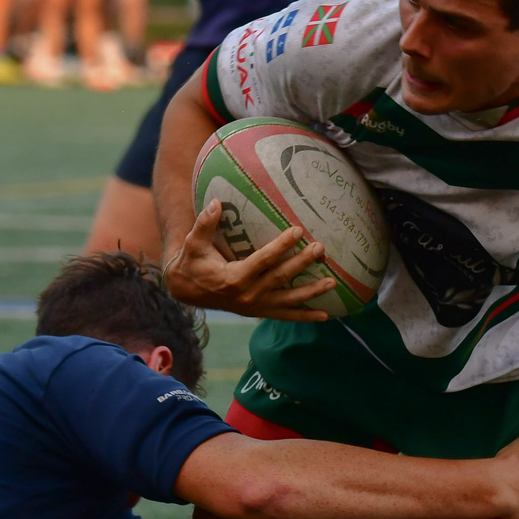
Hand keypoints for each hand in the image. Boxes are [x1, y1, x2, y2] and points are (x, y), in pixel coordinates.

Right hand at [164, 199, 335, 320]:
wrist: (186, 290)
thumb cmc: (192, 262)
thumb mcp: (193, 243)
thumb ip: (204, 223)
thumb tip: (216, 201)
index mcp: (233, 278)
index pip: (263, 260)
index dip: (281, 246)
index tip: (298, 231)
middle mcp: (247, 295)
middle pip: (280, 278)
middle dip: (302, 263)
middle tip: (321, 248)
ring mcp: (254, 306)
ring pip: (288, 299)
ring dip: (311, 292)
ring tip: (332, 282)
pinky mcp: (258, 311)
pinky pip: (284, 315)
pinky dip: (304, 316)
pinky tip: (325, 316)